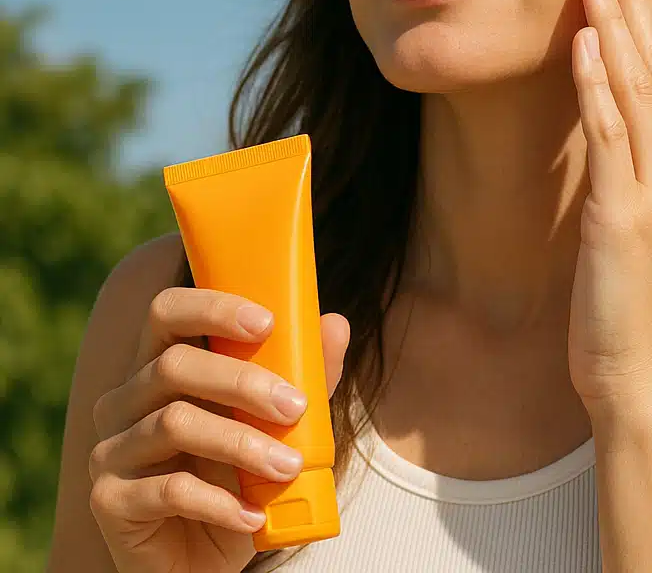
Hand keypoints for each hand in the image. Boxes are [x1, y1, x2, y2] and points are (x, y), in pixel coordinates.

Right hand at [88, 287, 348, 572]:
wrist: (201, 555)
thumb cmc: (238, 473)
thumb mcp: (278, 421)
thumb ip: (305, 373)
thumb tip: (336, 324)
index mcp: (161, 363)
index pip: (168, 311)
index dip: (213, 308)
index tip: (267, 322)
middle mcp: (125, 398)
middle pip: (174, 365)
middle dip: (243, 381)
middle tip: (296, 406)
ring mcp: (111, 449)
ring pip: (175, 424)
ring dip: (242, 444)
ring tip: (289, 466)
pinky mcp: (109, 500)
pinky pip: (167, 490)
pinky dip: (219, 502)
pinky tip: (253, 514)